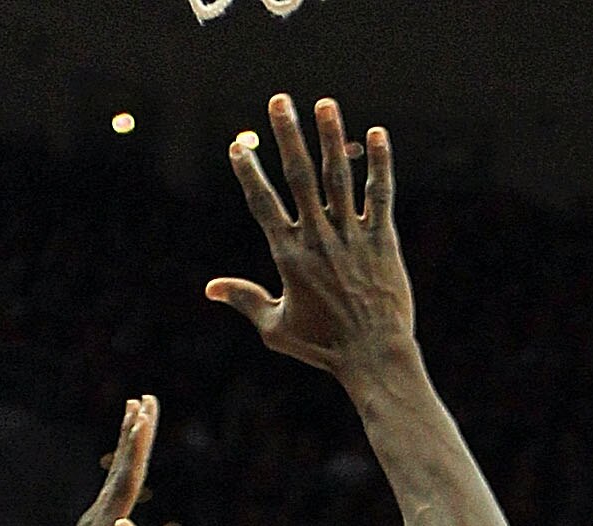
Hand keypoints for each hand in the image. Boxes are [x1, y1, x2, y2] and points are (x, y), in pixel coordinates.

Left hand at [25, 396, 153, 525]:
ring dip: (126, 449)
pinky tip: (122, 474)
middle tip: (144, 399)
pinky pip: (110, 497)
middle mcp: (95, 524)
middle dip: (132, 436)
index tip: (144, 414)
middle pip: (119, 472)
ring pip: (114, 481)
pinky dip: (119, 476)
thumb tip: (128, 522)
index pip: (125, 483)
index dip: (136, 449)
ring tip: (135, 418)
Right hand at [208, 98, 415, 382]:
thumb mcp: (276, 328)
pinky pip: (380, 195)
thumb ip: (245, 300)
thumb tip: (210, 289)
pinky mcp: (382, 241)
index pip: (263, 204)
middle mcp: (319, 239)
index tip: (238, 145)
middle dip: (287, 136)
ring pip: (339, 178)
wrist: (374, 358)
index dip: (249, 172)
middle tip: (278, 100)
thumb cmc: (323, 348)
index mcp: (289, 256)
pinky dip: (380, 165)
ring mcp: (352, 238)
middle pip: (299, 177)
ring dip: (331, 137)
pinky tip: (377, 134)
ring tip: (324, 103)